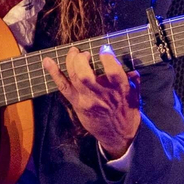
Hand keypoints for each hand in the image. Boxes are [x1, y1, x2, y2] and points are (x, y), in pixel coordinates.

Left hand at [42, 45, 140, 159]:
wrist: (118, 135)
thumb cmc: (127, 111)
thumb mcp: (135, 94)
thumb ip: (133, 79)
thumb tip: (130, 65)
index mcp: (120, 89)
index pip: (112, 71)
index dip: (107, 57)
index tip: (104, 48)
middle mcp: (102, 94)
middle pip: (85, 74)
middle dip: (81, 59)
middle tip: (84, 53)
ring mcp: (87, 100)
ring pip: (74, 78)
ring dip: (70, 61)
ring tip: (73, 52)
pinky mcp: (77, 103)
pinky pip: (63, 87)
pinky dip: (54, 73)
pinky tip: (47, 61)